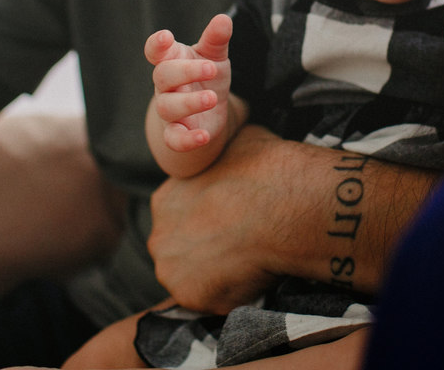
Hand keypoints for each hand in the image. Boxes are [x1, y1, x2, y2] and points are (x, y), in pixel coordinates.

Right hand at [145, 14, 233, 151]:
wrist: (209, 109)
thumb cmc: (207, 74)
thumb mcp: (214, 55)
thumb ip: (216, 39)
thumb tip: (224, 19)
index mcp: (172, 60)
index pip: (155, 51)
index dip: (156, 44)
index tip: (165, 37)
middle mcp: (166, 85)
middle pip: (162, 76)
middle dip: (185, 71)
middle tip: (212, 68)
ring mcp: (169, 108)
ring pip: (167, 107)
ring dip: (189, 103)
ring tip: (212, 99)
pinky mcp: (177, 132)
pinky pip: (173, 138)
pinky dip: (186, 140)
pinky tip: (203, 136)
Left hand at [148, 125, 294, 312]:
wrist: (283, 203)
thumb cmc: (263, 167)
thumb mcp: (235, 142)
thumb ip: (222, 157)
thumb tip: (230, 149)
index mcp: (164, 201)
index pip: (179, 217)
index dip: (206, 219)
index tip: (230, 218)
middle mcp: (160, 239)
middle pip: (180, 252)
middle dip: (206, 250)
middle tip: (242, 242)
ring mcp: (176, 273)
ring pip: (196, 280)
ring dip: (218, 275)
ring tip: (252, 260)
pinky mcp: (199, 300)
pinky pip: (219, 302)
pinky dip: (237, 294)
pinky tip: (258, 274)